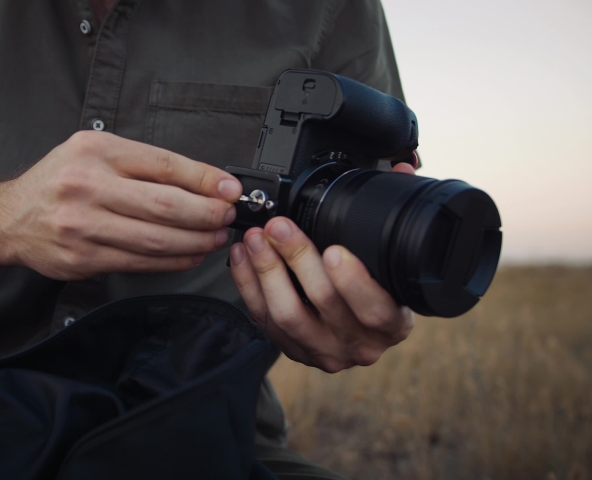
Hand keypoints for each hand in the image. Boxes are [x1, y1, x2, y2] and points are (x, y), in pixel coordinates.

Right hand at [0, 131, 241, 279]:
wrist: (9, 218)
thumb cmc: (58, 182)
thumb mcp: (94, 153)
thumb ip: (142, 164)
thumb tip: (203, 181)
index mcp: (94, 152)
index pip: (162, 164)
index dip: (204, 179)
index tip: (230, 189)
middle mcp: (86, 186)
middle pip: (163, 204)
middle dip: (206, 213)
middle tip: (228, 217)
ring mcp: (82, 226)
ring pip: (154, 239)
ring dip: (194, 241)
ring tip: (215, 237)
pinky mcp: (81, 259)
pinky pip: (139, 262)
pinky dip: (171, 261)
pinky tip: (189, 255)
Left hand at [228, 163, 415, 371]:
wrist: (360, 336)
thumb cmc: (381, 293)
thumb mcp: (395, 263)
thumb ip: (397, 216)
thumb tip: (401, 169)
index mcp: (391, 323)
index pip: (374, 308)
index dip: (354, 282)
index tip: (334, 251)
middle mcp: (358, 345)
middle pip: (323, 303)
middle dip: (298, 259)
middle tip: (280, 228)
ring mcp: (322, 350)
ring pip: (287, 315)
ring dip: (267, 271)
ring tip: (256, 239)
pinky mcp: (291, 349)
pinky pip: (263, 319)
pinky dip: (249, 285)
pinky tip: (243, 257)